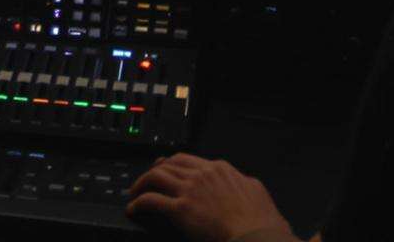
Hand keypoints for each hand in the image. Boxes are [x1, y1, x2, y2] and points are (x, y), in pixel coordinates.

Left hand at [125, 154, 297, 241]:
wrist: (256, 236)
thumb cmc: (260, 222)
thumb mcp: (257, 192)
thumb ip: (245, 183)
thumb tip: (245, 182)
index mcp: (220, 170)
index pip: (188, 160)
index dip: (173, 164)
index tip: (166, 169)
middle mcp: (202, 175)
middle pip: (169, 164)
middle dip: (155, 170)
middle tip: (147, 180)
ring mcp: (190, 190)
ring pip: (155, 176)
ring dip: (142, 184)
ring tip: (135, 193)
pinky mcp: (180, 210)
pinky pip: (150, 201)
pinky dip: (138, 203)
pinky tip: (133, 210)